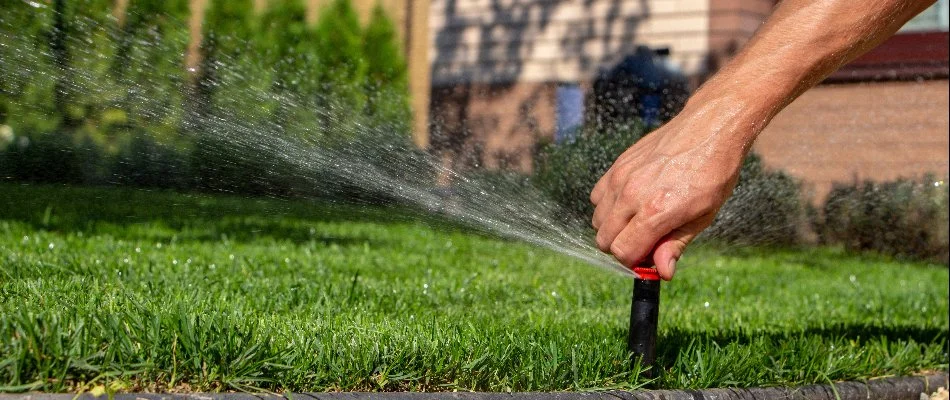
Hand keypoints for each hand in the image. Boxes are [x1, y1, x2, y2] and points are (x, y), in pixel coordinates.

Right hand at [590, 98, 753, 279]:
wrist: (710, 127)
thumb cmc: (714, 172)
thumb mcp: (703, 215)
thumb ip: (676, 244)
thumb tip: (662, 273)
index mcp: (656, 212)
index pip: (623, 252)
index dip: (635, 261)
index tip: (651, 256)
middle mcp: (632, 195)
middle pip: (604, 240)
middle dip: (622, 247)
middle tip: (648, 239)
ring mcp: (621, 178)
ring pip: (597, 220)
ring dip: (614, 227)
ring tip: (641, 219)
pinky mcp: (617, 165)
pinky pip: (597, 197)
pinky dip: (608, 206)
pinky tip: (632, 201)